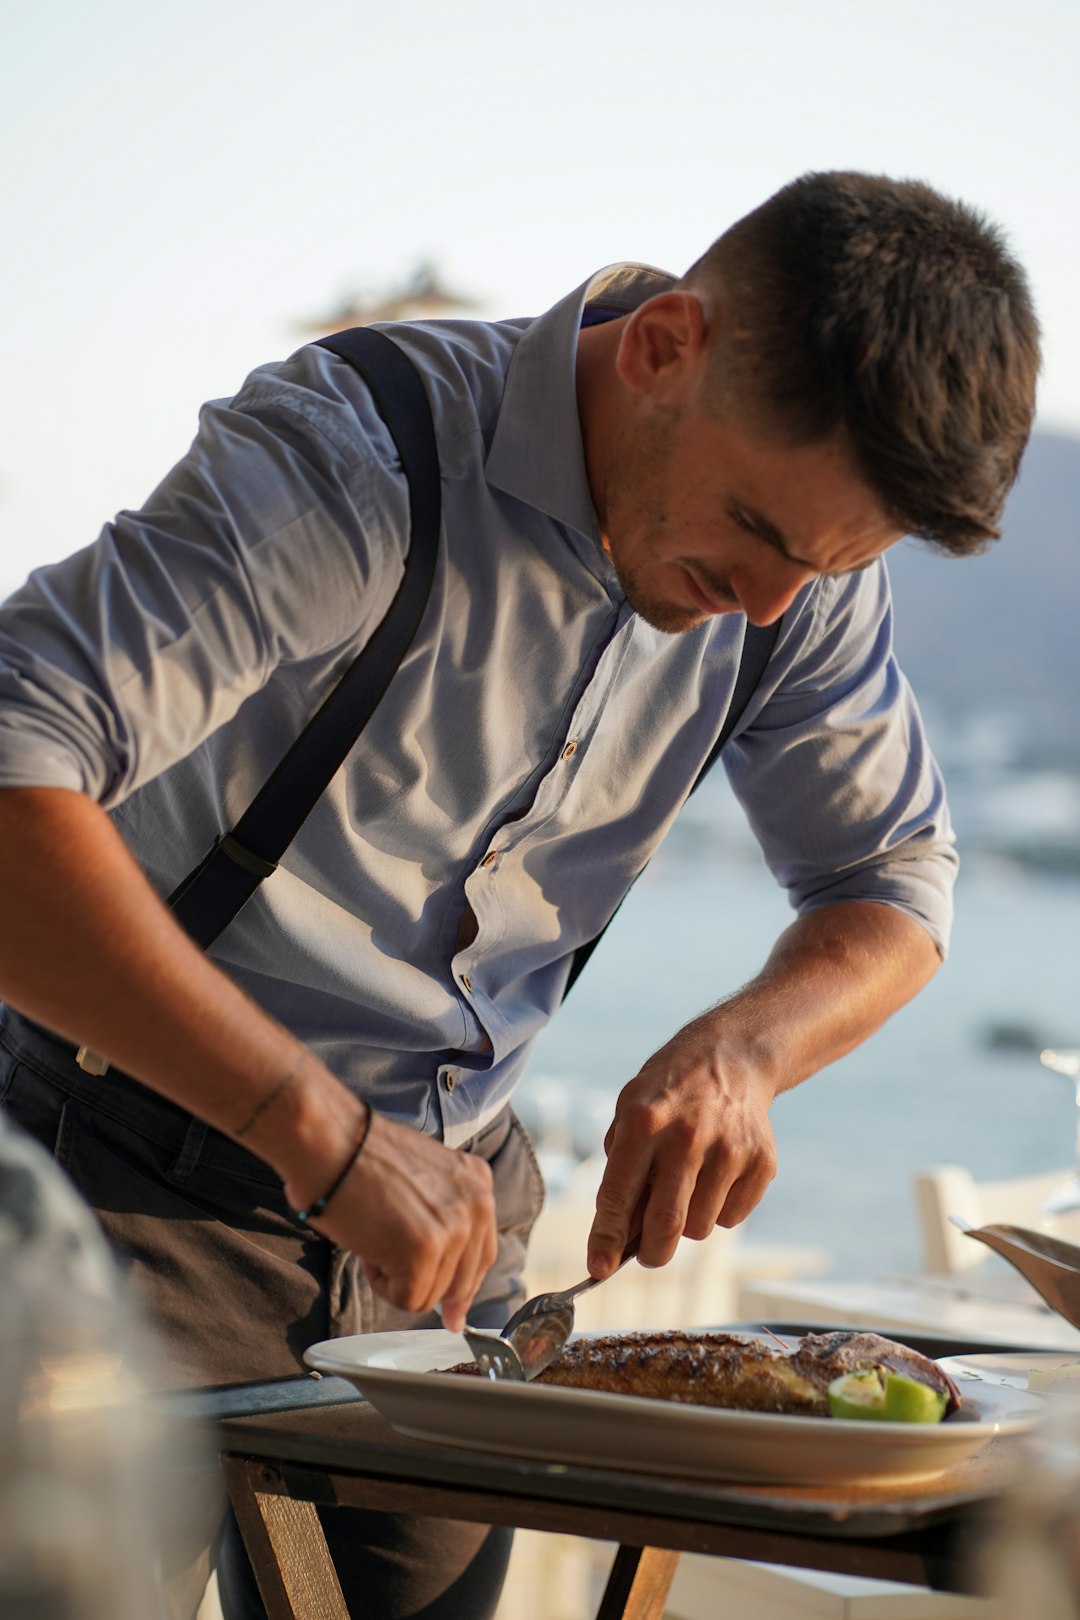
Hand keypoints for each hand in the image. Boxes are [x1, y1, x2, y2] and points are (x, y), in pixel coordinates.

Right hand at [286, 1112, 498, 1332]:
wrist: (331, 1140)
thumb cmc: (362, 1158)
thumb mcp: (425, 1180)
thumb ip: (446, 1222)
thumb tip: (453, 1300)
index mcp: (480, 1185)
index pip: (482, 1254)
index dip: (461, 1286)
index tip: (453, 1314)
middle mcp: (477, 1205)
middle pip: (461, 1281)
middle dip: (426, 1282)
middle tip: (388, 1252)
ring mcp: (454, 1228)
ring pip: (431, 1295)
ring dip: (397, 1277)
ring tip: (376, 1234)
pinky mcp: (424, 1251)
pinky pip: (407, 1299)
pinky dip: (380, 1283)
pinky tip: (368, 1247)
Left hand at [586, 1017, 777, 1277]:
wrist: (731, 1057)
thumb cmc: (669, 1092)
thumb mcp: (629, 1110)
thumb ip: (620, 1168)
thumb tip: (617, 1237)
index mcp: (644, 1120)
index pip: (618, 1195)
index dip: (606, 1238)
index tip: (598, 1267)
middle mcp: (687, 1135)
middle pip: (665, 1223)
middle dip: (651, 1254)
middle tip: (647, 1255)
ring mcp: (729, 1149)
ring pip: (699, 1227)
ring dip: (686, 1224)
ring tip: (686, 1187)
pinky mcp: (761, 1161)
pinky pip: (732, 1218)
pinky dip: (718, 1211)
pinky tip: (715, 1176)